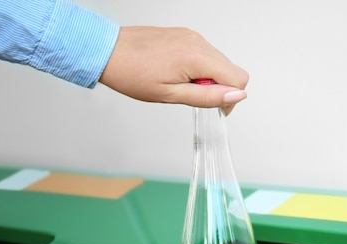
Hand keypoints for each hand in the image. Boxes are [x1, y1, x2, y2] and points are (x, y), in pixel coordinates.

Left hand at [99, 26, 248, 114]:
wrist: (108, 51)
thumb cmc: (132, 73)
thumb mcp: (171, 95)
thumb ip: (208, 96)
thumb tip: (237, 96)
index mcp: (197, 57)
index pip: (239, 78)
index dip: (230, 98)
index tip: (213, 105)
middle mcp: (198, 42)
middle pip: (232, 70)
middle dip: (219, 87)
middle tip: (191, 94)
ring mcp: (192, 36)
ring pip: (220, 63)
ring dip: (208, 78)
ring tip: (180, 83)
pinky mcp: (186, 34)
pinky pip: (206, 54)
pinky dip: (199, 67)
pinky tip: (177, 72)